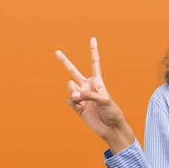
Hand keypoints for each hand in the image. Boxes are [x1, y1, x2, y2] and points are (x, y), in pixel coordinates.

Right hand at [55, 37, 134, 152]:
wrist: (110, 128)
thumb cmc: (112, 112)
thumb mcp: (105, 100)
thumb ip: (89, 95)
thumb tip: (74, 95)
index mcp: (97, 81)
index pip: (94, 63)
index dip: (93, 51)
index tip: (92, 39)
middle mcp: (87, 86)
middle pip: (73, 71)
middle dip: (64, 61)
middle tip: (56, 52)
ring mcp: (81, 96)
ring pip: (69, 87)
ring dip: (74, 92)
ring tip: (81, 100)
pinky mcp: (77, 106)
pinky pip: (69, 100)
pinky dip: (73, 103)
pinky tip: (80, 107)